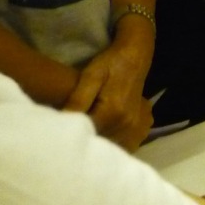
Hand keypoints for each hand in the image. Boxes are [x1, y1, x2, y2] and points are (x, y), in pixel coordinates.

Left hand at [64, 32, 153, 150]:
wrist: (135, 57)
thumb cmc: (109, 64)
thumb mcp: (89, 76)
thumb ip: (78, 99)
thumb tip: (63, 121)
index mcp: (112, 112)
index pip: (87, 135)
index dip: (74, 135)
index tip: (63, 133)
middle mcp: (126, 123)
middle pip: (100, 143)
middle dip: (87, 143)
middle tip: (75, 134)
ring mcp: (137, 126)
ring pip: (114, 147)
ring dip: (101, 146)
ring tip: (90, 137)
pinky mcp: (142, 126)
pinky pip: (127, 145)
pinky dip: (116, 145)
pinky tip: (107, 136)